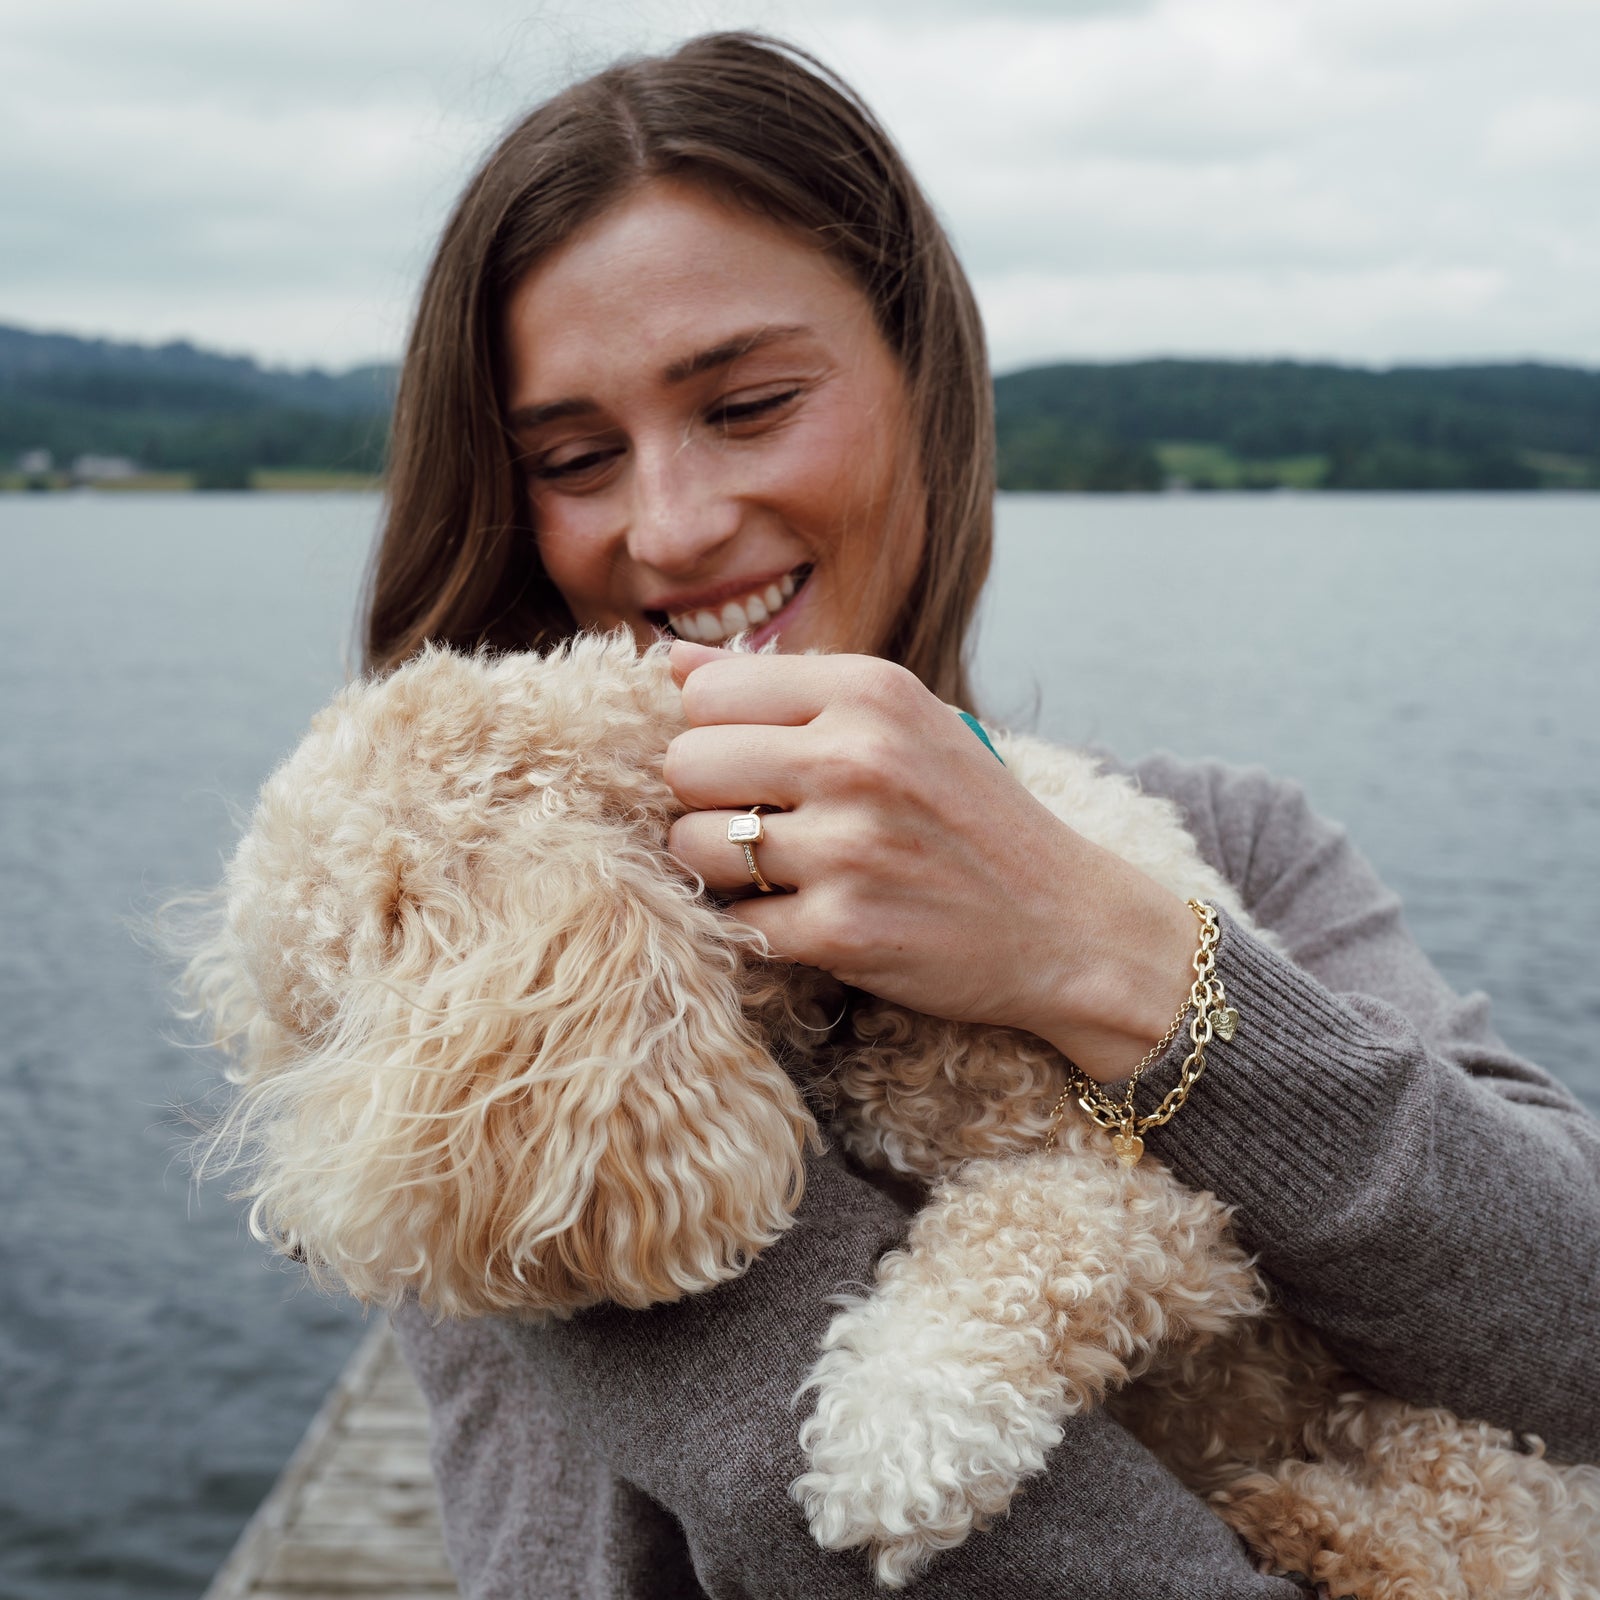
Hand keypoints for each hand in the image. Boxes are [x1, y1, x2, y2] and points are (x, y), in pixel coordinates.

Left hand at [664, 643, 1194, 1081]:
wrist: (1068, 924)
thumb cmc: (971, 815)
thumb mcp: (900, 719)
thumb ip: (785, 684)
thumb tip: (671, 662)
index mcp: (870, 691)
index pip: (705, 693)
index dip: (716, 733)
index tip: (756, 764)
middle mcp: (857, 758)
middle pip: (683, 764)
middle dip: (705, 800)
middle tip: (760, 822)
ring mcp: (848, 847)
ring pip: (691, 845)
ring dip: (719, 868)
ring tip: (779, 871)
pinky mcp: (842, 930)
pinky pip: (734, 922)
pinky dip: (757, 928)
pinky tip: (806, 917)